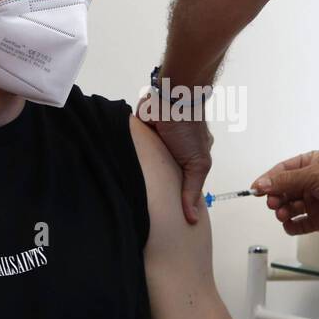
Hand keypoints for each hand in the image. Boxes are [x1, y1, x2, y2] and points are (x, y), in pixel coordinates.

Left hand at [138, 92, 213, 224]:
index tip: (167, 214)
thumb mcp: (197, 165)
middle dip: (156, 187)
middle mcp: (173, 151)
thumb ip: (192, 190)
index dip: (175, 195)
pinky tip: (120, 175)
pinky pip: (132, 152)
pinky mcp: (139, 135)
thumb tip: (192, 218)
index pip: (182, 181)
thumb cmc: (189, 128)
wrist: (172, 99)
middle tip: (143, 208)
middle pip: (163, 174)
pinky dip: (127, 160)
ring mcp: (156, 143)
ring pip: (146, 165)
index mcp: (190, 157)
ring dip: (140, 175)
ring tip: (129, 195)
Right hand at [252, 151, 318, 235]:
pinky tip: (290, 224)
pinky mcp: (317, 220)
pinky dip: (291, 226)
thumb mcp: (315, 175)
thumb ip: (286, 180)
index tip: (255, 189)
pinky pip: (297, 225)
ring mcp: (313, 202)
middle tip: (274, 203)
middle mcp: (309, 183)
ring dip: (282, 212)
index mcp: (309, 165)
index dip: (267, 181)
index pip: (281, 172)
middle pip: (282, 191)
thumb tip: (262, 183)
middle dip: (275, 198)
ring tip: (284, 214)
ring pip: (288, 208)